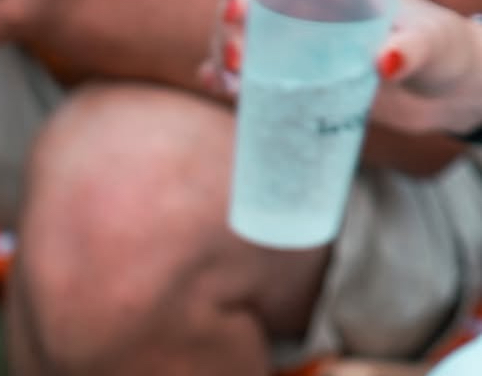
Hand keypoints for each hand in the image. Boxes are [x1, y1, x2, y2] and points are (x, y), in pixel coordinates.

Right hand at [199, 0, 481, 136]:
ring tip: (225, 83)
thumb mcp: (432, 47)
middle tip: (233, 60)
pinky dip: (227, 82)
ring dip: (223, 59)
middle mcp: (311, 20)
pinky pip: (254, 82)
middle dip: (228, 31)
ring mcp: (300, 54)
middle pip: (253, 17)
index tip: (238, 9)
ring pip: (245, 48)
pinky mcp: (297, 87)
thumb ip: (413, 50)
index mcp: (336, 0)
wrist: (439, 89)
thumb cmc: (440, 55)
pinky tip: (214, 85)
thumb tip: (385, 62)